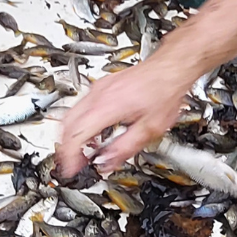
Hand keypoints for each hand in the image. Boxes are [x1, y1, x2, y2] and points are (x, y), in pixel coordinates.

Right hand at [56, 55, 191, 174]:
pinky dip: (79, 124)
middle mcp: (98, 96)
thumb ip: (125, 148)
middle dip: (66, 147)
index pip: (76, 135)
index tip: (70, 169)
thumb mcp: (149, 129)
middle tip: (72, 163)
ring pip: (70, 115)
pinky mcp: (101, 87)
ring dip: (71, 135)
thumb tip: (107, 163)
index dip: (70, 156)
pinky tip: (91, 134)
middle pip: (67, 125)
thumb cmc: (164, 91)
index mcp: (107, 107)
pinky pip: (80, 107)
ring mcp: (97, 89)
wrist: (170, 67)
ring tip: (81, 152)